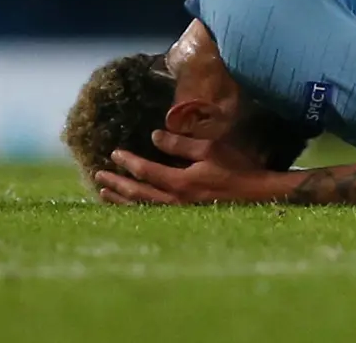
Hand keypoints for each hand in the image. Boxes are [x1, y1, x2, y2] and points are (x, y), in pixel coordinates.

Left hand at [94, 131, 279, 205]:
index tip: (114, 153)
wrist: (257, 196)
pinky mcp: (184, 219)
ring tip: (104, 194)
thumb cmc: (236, 169)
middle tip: (98, 176)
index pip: (145, 171)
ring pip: (141, 207)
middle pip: (137, 192)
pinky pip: (152, 214)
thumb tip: (154, 136)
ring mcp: (178, 213)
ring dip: (121, 200)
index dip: (128, 161)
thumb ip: (180, 144)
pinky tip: (129, 206)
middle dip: (116, 183)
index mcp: (180, 182)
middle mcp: (174, 200)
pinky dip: (136, 209)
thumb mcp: (210, 149)